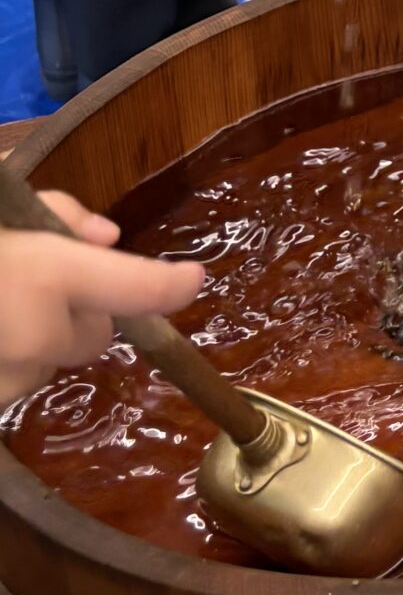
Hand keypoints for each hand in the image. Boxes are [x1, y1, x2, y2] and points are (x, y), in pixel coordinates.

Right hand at [0, 196, 203, 400]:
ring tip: (0, 308)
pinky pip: (12, 383)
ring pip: (49, 362)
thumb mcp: (8, 212)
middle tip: (36, 285)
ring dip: (35, 342)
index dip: (171, 286)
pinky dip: (5, 362)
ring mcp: (10, 379)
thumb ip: (63, 216)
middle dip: (77, 315)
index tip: (190, 279)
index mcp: (47, 277)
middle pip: (92, 337)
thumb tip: (108, 238)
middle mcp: (37, 337)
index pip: (138, 288)